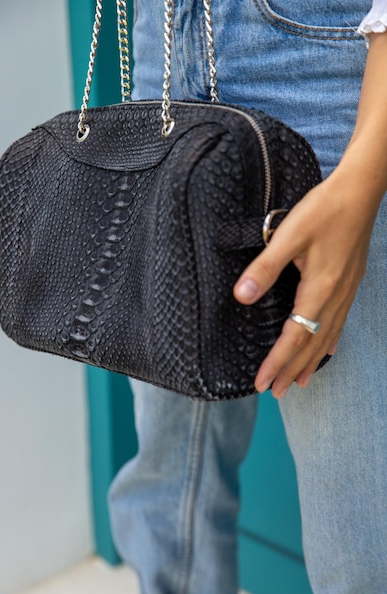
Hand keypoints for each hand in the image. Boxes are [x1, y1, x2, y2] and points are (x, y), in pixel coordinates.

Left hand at [233, 169, 379, 398]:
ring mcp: (346, 293)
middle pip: (311, 345)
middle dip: (292, 371)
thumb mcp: (288, 236)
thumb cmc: (324, 210)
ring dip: (311, 362)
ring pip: (327, 338)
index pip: (294, 338)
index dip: (276, 363)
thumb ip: (264, 268)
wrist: (360, 192)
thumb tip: (242, 297)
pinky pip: (339, 324)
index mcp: (319, 290)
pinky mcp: (350, 284)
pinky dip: (329, 343)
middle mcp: (335, 298)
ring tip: (299, 383)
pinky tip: (327, 350)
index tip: (261, 383)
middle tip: (276, 393)